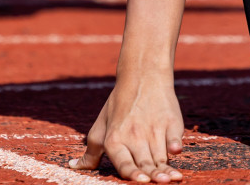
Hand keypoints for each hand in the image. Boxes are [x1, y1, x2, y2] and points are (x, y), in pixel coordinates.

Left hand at [70, 70, 184, 182]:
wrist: (142, 76)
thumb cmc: (118, 106)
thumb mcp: (100, 127)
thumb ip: (91, 152)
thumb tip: (73, 167)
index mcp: (115, 140)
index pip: (124, 163)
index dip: (132, 173)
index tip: (140, 181)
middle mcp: (134, 137)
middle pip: (145, 163)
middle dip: (152, 175)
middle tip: (159, 183)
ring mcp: (154, 130)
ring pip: (161, 156)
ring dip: (166, 168)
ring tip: (173, 178)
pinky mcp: (171, 123)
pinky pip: (174, 137)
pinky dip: (176, 144)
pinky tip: (177, 150)